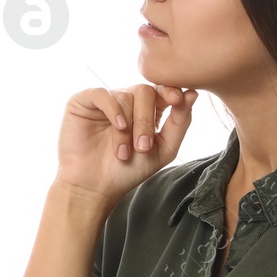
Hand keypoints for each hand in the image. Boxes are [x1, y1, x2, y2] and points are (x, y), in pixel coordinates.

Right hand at [55, 83, 197, 202]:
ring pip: (125, 96)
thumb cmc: (127, 171)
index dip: (171, 90)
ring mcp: (106, 100)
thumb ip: (180, 122)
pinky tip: (118, 126)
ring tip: (122, 152)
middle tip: (143, 147)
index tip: (177, 100)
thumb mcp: (163, 150)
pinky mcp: (83, 102)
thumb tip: (193, 93)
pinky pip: (102, 94)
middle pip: (146, 91)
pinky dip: (113, 109)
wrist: (95, 187)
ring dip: (128, 127)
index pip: (163, 89)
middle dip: (146, 120)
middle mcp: (127, 101)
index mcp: (148, 110)